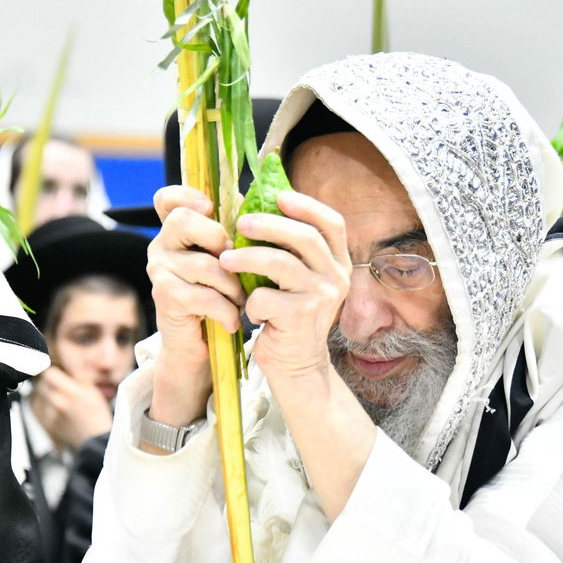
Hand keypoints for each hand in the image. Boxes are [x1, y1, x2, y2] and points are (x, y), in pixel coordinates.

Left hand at [30, 367, 113, 452]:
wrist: (95, 441)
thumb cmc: (97, 416)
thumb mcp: (93, 391)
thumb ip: (79, 374)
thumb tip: (71, 360)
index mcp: (70, 392)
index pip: (49, 373)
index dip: (53, 371)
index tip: (58, 373)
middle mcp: (57, 403)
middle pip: (41, 384)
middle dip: (48, 383)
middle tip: (57, 385)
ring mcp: (50, 416)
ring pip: (36, 396)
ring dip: (43, 394)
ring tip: (55, 396)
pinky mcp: (46, 425)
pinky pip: (36, 410)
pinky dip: (41, 405)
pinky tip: (51, 406)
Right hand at [144, 185, 242, 426]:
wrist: (202, 348)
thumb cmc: (220, 298)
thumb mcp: (228, 263)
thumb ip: (233, 236)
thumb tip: (260, 207)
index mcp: (177, 232)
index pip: (167, 199)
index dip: (185, 195)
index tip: (209, 207)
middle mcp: (161, 246)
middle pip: (184, 221)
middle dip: (220, 242)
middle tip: (236, 267)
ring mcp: (159, 271)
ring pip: (204, 264)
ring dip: (232, 286)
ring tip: (240, 300)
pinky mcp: (165, 297)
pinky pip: (204, 296)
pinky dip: (225, 310)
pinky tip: (232, 320)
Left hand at [220, 190, 350, 389]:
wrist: (297, 366)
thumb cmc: (289, 316)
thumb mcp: (299, 280)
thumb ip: (290, 250)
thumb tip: (258, 209)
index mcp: (338, 263)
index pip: (332, 223)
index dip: (306, 205)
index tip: (278, 196)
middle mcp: (336, 277)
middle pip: (305, 237)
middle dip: (268, 225)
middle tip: (240, 223)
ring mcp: (321, 297)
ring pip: (281, 263)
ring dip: (247, 257)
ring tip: (225, 260)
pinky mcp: (300, 318)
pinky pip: (265, 297)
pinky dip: (251, 301)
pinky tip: (248, 312)